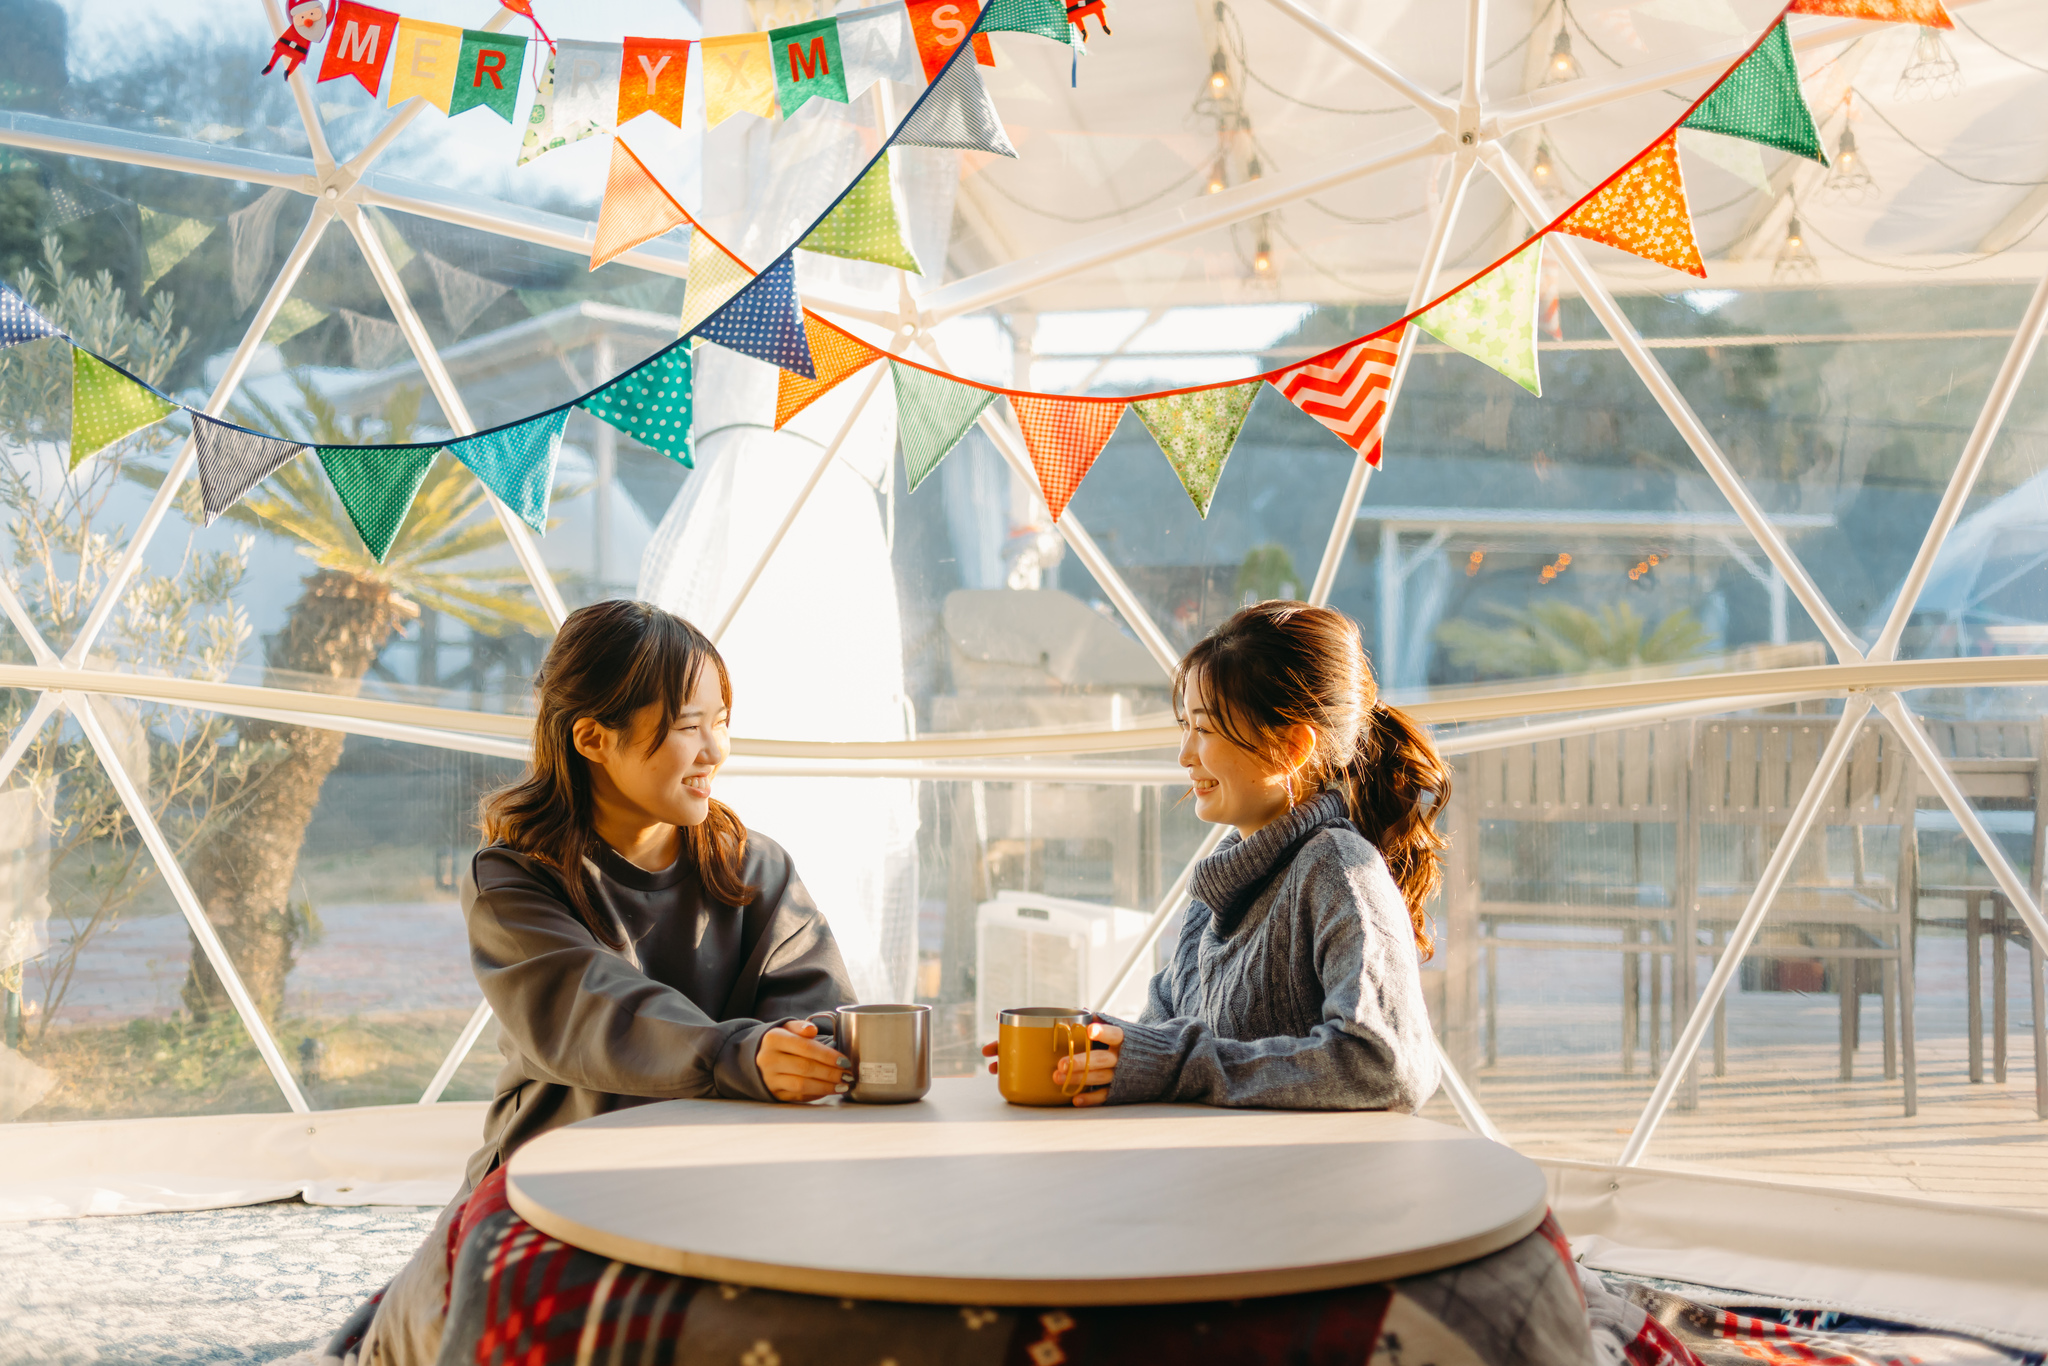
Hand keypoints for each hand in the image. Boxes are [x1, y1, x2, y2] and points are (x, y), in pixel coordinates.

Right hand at [757, 1020, 852, 1102]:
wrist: (753, 1058)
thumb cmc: (778, 1042)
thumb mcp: (785, 1028)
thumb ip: (800, 1026)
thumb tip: (812, 1030)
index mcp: (774, 1039)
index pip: (805, 1047)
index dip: (827, 1056)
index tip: (845, 1060)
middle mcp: (768, 1060)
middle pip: (805, 1068)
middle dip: (831, 1073)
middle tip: (848, 1075)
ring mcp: (770, 1078)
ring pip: (802, 1085)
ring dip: (826, 1086)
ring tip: (842, 1085)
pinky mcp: (773, 1093)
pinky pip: (797, 1096)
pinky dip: (816, 1094)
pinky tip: (828, 1090)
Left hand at [980, 1022, 1122, 1107]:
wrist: (1156, 1059)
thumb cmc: (1118, 1040)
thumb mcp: (1107, 1024)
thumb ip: (1079, 1018)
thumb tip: (1004, 1016)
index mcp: (1119, 1037)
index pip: (1113, 1033)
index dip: (1102, 1031)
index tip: (1088, 1030)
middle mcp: (1119, 1056)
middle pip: (1099, 1060)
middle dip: (1078, 1062)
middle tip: (1059, 1065)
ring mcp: (1120, 1074)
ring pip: (1097, 1079)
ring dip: (1077, 1080)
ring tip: (1057, 1078)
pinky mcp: (1119, 1091)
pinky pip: (1103, 1096)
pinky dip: (1089, 1099)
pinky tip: (1074, 1100)